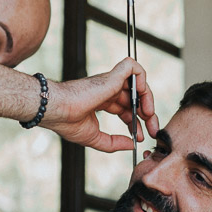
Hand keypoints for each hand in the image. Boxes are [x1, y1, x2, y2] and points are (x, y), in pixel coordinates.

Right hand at [41, 58, 159, 151]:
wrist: (57, 110)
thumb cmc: (67, 122)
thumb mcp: (95, 138)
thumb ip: (114, 142)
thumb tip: (132, 144)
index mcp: (103, 101)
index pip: (127, 109)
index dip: (137, 122)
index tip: (143, 136)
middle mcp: (108, 89)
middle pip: (136, 98)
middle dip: (148, 114)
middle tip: (154, 130)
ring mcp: (111, 81)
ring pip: (138, 83)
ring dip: (148, 99)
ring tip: (149, 115)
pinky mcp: (112, 75)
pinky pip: (133, 67)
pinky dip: (142, 79)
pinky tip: (142, 97)